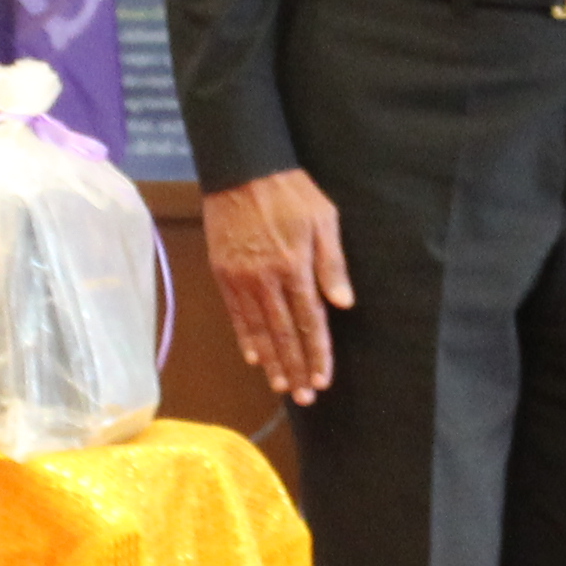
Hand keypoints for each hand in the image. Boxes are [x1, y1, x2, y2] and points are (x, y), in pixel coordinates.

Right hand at [202, 168, 350, 403]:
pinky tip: (253, 358)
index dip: (317, 352)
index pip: (309, 320)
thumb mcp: (324, 219)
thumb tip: (342, 304)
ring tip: (281, 386)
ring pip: (258, 329)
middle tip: (304, 396)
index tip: (323, 378)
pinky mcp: (223, 273)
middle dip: (295, 367)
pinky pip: (236, 314)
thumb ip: (332, 263)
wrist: (241, 168)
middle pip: (283, 333)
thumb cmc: (291, 191)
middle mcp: (266, 279)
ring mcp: (242, 279)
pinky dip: (245, 338)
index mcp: (295, 266)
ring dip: (271, 361)